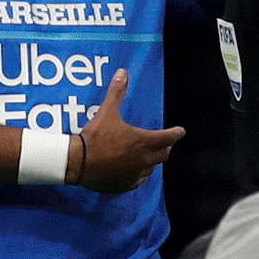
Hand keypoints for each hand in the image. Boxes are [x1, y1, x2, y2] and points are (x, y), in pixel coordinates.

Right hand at [73, 69, 184, 193]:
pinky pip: (138, 180)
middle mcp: (144, 159)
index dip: (176, 134)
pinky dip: (139, 175)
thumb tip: (123, 72)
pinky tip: (135, 171)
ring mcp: (135, 174)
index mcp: (143, 141)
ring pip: (152, 168)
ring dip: (152, 161)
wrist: (77, 162)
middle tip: (164, 142)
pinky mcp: (124, 185)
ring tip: (148, 155)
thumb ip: (117, 93)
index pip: (168, 138)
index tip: (181, 131)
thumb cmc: (95, 136)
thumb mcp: (107, 112)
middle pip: (163, 154)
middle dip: (165, 147)